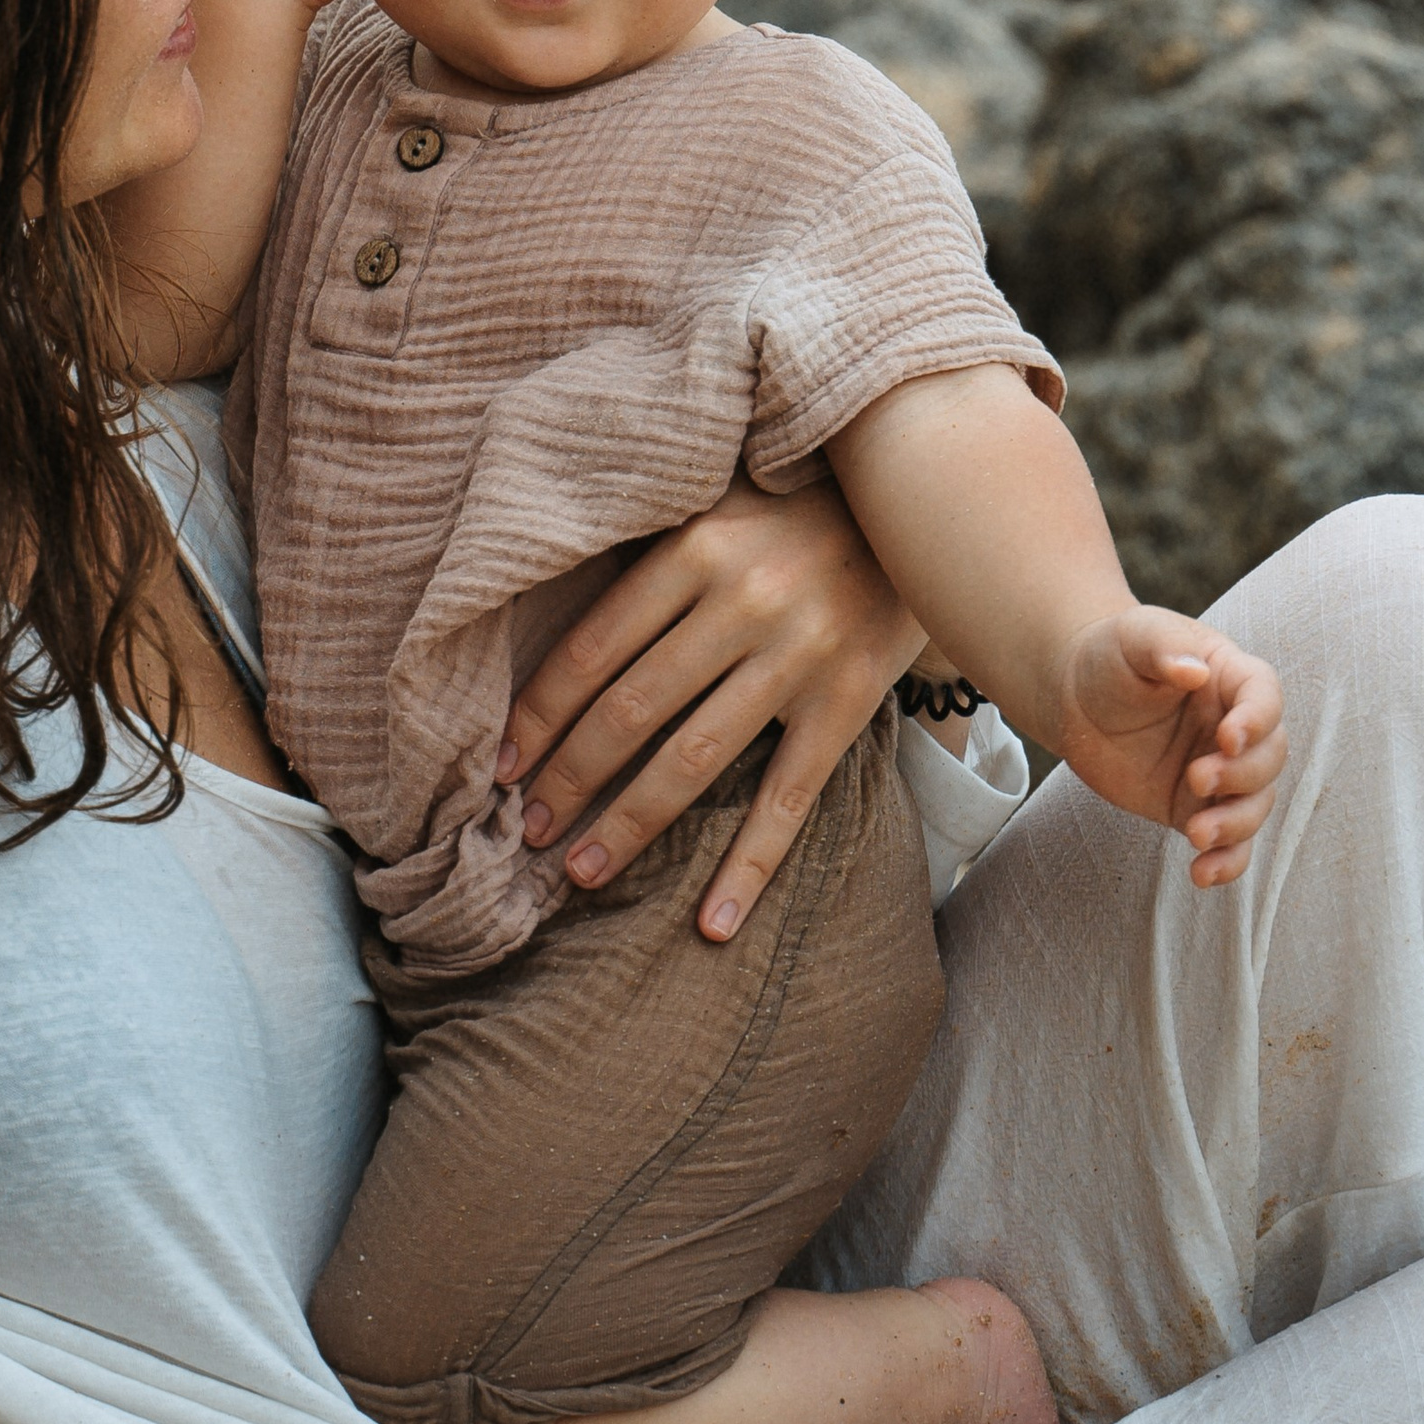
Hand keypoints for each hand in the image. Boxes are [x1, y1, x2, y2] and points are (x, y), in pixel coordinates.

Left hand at [498, 474, 924, 944]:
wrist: (923, 500)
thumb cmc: (795, 503)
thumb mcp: (714, 499)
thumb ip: (647, 547)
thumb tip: (548, 619)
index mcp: (695, 548)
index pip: (593, 650)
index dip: (539, 716)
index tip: (500, 767)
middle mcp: (743, 602)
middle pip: (631, 710)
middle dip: (569, 778)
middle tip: (526, 832)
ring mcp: (798, 658)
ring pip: (693, 760)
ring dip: (629, 824)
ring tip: (580, 872)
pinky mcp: (849, 702)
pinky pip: (789, 799)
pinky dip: (749, 866)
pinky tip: (713, 924)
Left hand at [1054, 609, 1284, 886]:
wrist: (1075, 695)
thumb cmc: (1112, 656)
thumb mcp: (1134, 637)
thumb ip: (1163, 649)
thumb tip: (1194, 672)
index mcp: (1231, 678)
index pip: (1265, 697)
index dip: (1258, 720)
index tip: (1227, 738)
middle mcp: (1236, 729)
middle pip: (1270, 758)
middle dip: (1242, 776)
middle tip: (1195, 777)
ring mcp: (1220, 772)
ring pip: (1254, 806)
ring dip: (1236, 825)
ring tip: (1196, 833)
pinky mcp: (1193, 808)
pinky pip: (1226, 843)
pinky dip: (1225, 863)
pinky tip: (1201, 874)